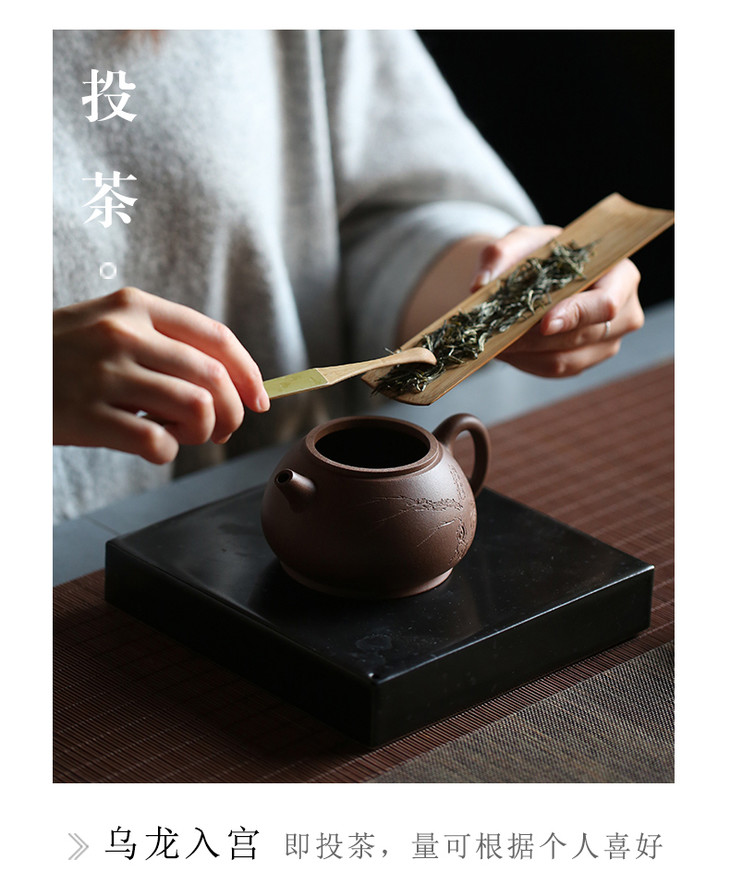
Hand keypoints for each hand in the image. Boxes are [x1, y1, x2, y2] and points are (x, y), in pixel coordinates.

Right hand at [54, 287, 269, 463]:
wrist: (6, 370)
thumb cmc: (63, 354)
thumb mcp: (108, 325)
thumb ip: (163, 343)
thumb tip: (227, 383)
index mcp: (135, 306)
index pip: (215, 337)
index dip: (249, 372)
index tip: (260, 399)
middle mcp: (123, 334)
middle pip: (213, 377)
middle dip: (233, 412)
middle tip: (224, 430)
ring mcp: (104, 375)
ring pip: (195, 408)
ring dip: (203, 432)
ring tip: (184, 435)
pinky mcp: (87, 416)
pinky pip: (157, 443)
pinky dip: (167, 453)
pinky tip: (151, 446)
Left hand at [471, 225, 643, 376]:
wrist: (541, 275)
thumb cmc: (541, 254)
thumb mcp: (522, 241)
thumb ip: (501, 254)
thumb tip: (481, 284)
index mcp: (621, 275)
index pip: (606, 304)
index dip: (576, 315)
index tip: (544, 323)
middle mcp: (624, 312)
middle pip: (582, 336)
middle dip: (537, 337)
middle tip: (499, 333)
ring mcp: (607, 342)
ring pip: (565, 360)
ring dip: (526, 353)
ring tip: (495, 340)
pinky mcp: (585, 360)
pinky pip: (554, 370)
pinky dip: (526, 361)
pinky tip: (506, 349)